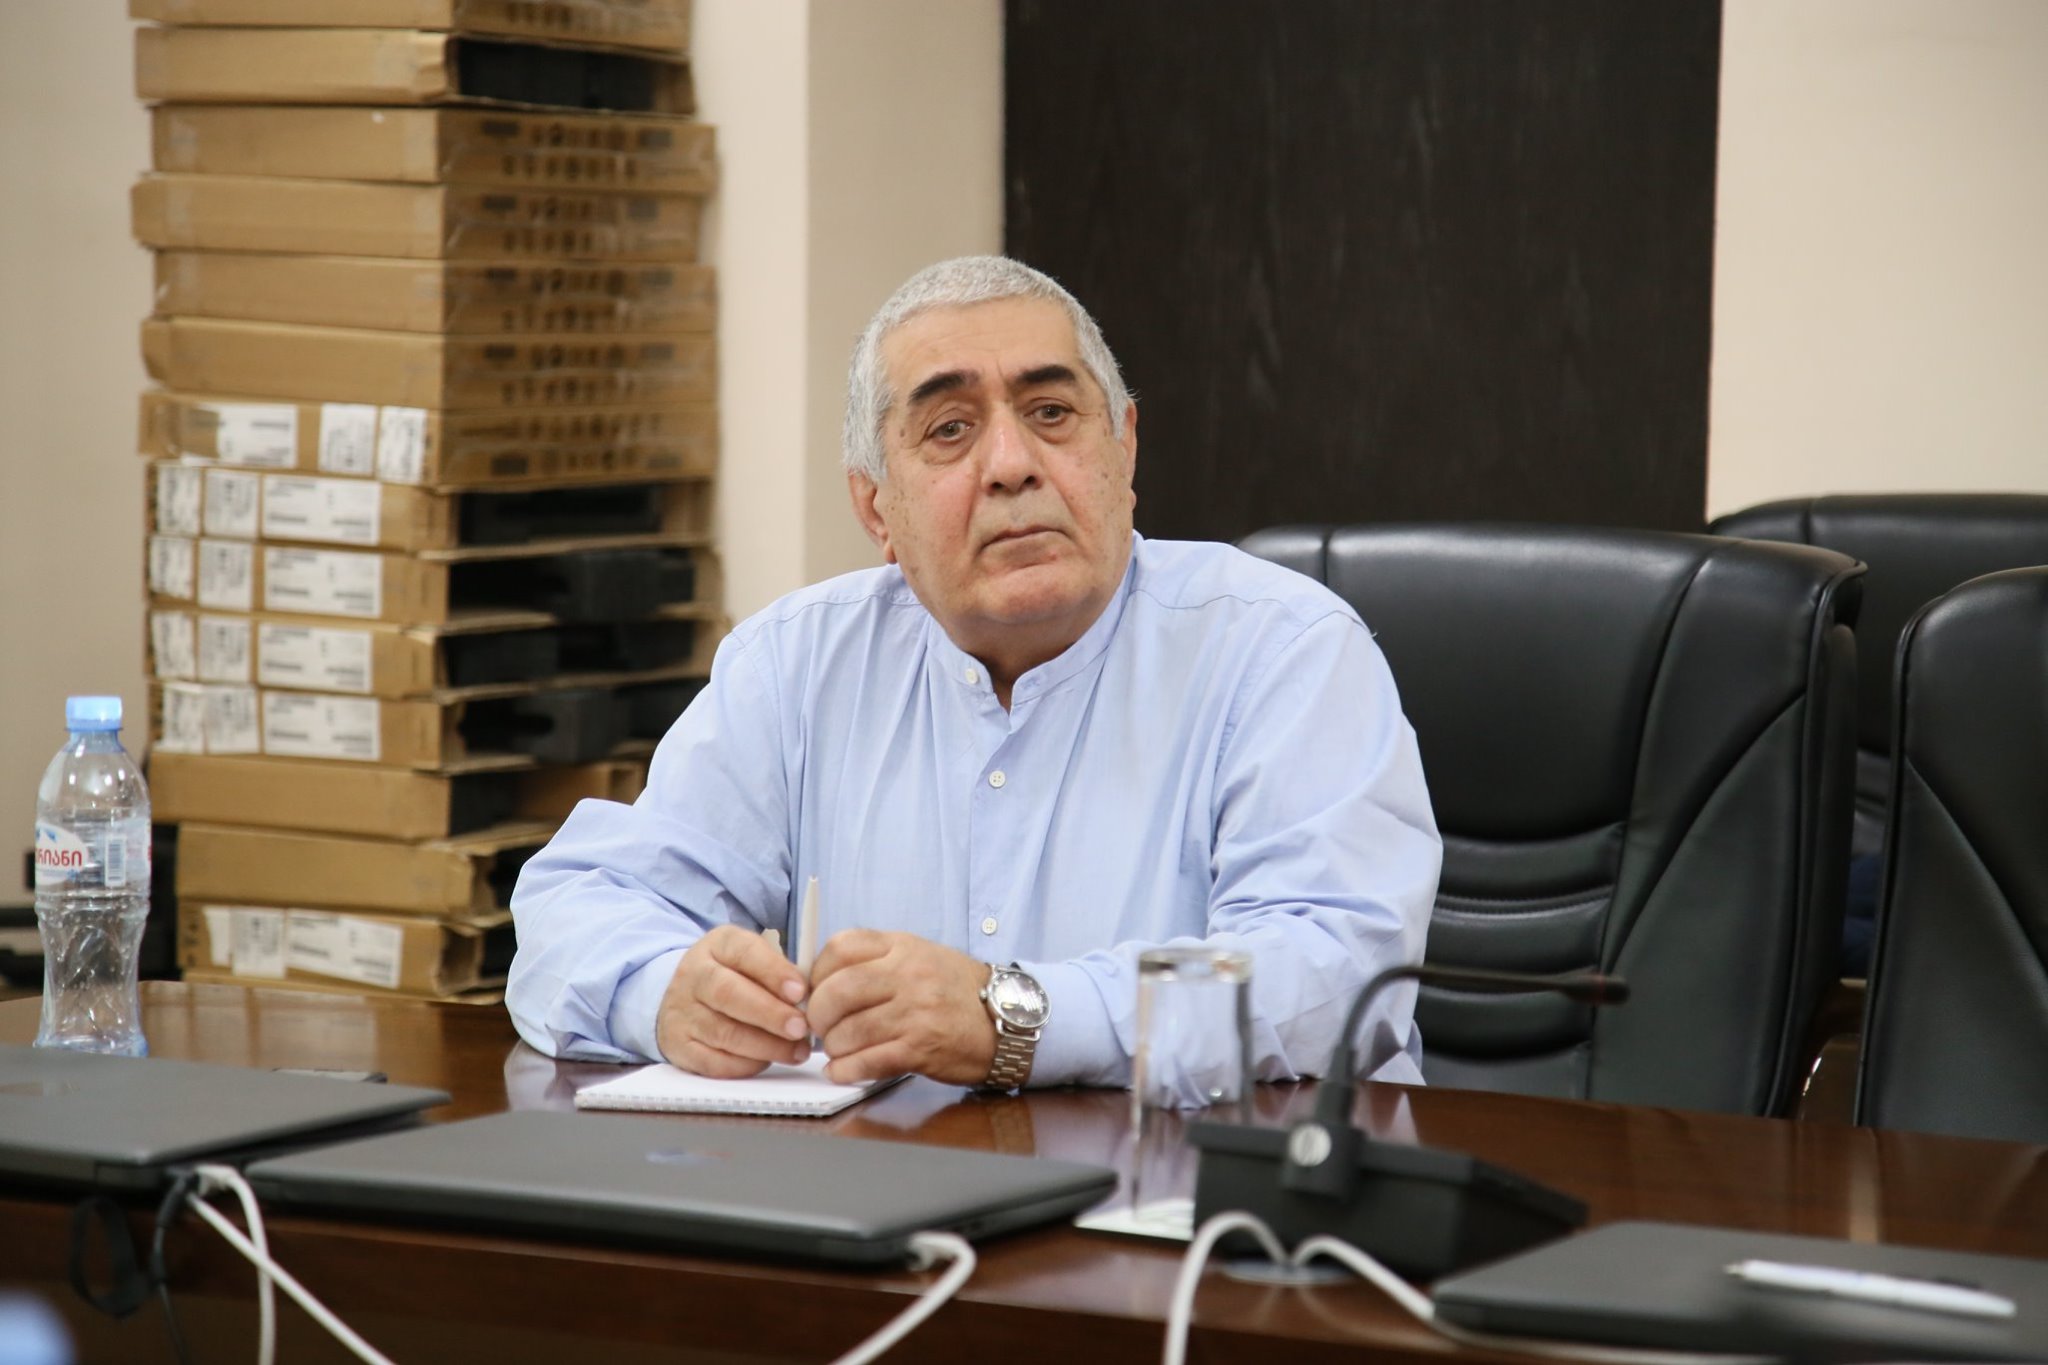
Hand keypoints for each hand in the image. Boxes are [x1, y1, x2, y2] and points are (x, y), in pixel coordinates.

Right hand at [656, 925, 812, 1077]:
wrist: (685, 997)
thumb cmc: (734, 977)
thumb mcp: (754, 960)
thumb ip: (780, 973)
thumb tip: (811, 999)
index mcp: (718, 945)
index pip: (745, 952)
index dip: (774, 972)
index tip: (800, 992)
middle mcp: (694, 974)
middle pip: (729, 994)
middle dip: (770, 1014)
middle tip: (800, 1028)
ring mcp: (681, 1011)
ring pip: (723, 1032)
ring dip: (765, 1046)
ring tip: (795, 1050)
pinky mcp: (678, 1044)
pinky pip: (713, 1061)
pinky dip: (745, 1065)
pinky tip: (767, 1061)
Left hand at [806, 930, 995, 1085]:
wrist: (1004, 1020)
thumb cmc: (955, 991)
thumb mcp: (919, 957)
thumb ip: (875, 961)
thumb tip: (822, 980)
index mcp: (903, 946)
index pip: (840, 948)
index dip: (816, 973)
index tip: (813, 991)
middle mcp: (908, 974)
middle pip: (837, 991)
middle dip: (818, 1015)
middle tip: (818, 1027)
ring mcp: (916, 1011)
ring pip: (849, 1030)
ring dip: (833, 1046)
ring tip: (836, 1050)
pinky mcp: (922, 1048)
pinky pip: (869, 1061)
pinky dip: (847, 1070)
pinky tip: (843, 1070)